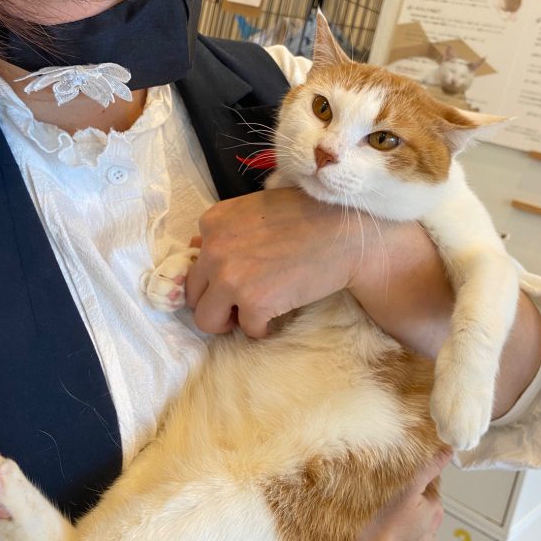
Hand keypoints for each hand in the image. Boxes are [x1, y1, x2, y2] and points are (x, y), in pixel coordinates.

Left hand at [185, 187, 363, 336]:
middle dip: (216, 303)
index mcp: (212, 223)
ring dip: (230, 321)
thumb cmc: (308, 215)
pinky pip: (247, 330)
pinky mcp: (254, 303)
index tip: (236, 280)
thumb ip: (225, 230)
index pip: (194, 264)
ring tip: (254, 313)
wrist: (346, 232)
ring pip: (207, 321)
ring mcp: (230, 278)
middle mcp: (213, 250)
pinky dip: (263, 327)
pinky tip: (279, 313)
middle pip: (194, 295)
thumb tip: (196, 246)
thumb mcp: (257, 210)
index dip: (213, 277)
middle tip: (242, 303)